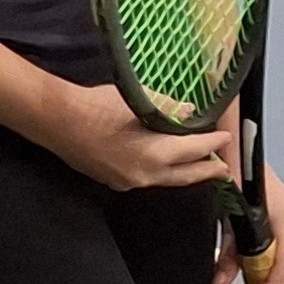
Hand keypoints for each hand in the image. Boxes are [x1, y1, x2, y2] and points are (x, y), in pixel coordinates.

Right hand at [35, 78, 234, 192]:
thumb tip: (188, 111)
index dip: (213, 144)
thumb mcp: (138, 100)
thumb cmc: (97, 106)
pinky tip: (165, 165)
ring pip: (166, 180)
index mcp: (155, 154)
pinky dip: (162, 173)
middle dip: (207, 171)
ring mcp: (128, 182)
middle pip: (186, 176)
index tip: (226, 138)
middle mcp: (145, 175)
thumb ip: (168, 108)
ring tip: (200, 167)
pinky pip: (146, 179)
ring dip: (184, 173)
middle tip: (224, 169)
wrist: (57, 121)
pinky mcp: (114, 182)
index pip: (195, 150)